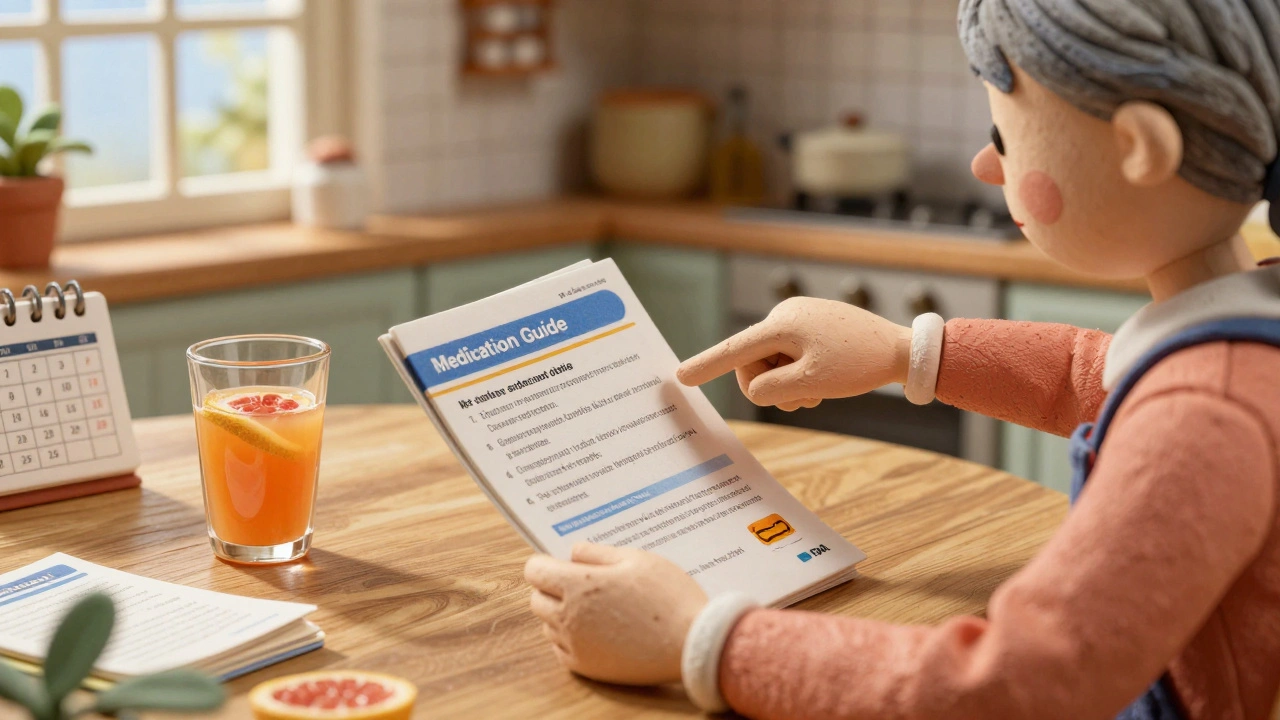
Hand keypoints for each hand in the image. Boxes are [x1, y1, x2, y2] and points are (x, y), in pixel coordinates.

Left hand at [524, 543, 707, 684]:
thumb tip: (573, 553)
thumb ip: (597, 552)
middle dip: (553, 588)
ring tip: (598, 609)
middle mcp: (569, 616)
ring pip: (548, 624)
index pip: (534, 571)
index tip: (561, 565)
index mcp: (579, 585)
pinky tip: (598, 631)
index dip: (545, 564)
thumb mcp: (636, 558)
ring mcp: (576, 644)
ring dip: (562, 614)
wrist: (692, 642)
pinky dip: (572, 638)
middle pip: (537, 599)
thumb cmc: (668, 595)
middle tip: (584, 585)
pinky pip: (561, 648)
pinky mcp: (586, 667)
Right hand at [677, 296, 911, 410]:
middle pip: (754, 362)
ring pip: (772, 362)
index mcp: (782, 324)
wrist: (903, 349)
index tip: (680, 375)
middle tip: (801, 401)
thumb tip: (754, 389)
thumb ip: (770, 390)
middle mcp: (786, 314)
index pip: (734, 349)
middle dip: (771, 386)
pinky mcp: (813, 324)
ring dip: (788, 384)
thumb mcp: (811, 384)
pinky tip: (822, 382)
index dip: (705, 364)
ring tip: (816, 393)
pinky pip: (790, 355)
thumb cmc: (859, 365)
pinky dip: (800, 374)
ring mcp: (800, 317)